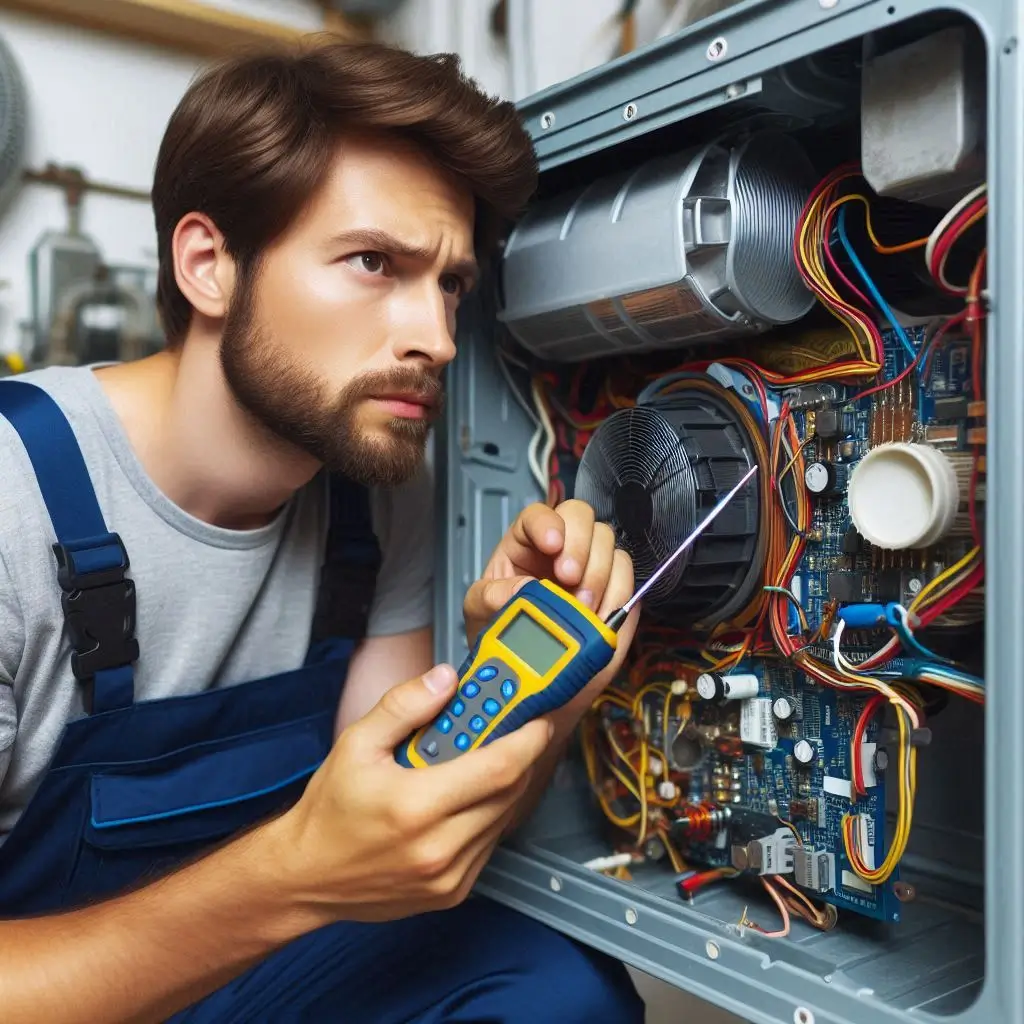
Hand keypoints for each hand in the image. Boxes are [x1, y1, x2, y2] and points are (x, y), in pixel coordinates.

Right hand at [276, 665, 551, 922]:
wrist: (306, 877)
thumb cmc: (330, 810)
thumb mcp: (357, 743)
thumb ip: (404, 706)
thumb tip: (447, 679)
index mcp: (416, 806)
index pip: (499, 767)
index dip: (528, 739)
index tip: (537, 718)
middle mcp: (439, 847)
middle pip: (510, 791)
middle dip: (518, 756)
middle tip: (511, 731)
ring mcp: (449, 876)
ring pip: (504, 819)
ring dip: (503, 787)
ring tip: (481, 763)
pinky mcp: (453, 892)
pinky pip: (489, 844)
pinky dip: (488, 816)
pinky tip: (464, 799)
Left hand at [463, 499, 638, 715]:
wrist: (525, 670)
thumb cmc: (499, 629)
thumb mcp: (480, 610)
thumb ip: (492, 597)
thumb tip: (524, 588)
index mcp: (524, 543)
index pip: (539, 514)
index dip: (548, 523)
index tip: (552, 545)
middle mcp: (560, 546)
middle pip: (582, 516)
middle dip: (580, 545)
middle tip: (570, 579)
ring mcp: (589, 565)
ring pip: (608, 543)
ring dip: (599, 574)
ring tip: (582, 607)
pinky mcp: (611, 589)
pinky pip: (626, 577)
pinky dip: (617, 596)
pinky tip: (598, 617)